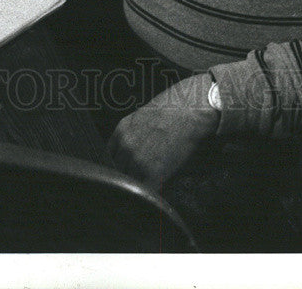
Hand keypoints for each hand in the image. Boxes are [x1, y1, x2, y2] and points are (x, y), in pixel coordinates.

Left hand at [107, 73, 219, 190]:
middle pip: (118, 171)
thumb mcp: (143, 115)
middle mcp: (126, 145)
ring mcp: (138, 160)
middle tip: (140, 179)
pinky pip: (146, 191)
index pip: (109, 156)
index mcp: (122, 130)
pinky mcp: (154, 172)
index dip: (118, 165)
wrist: (191, 109)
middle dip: (128, 175)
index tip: (125, 170)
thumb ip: (131, 133)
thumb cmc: (174, 108)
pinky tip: (159, 190)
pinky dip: (152, 193)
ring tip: (151, 186)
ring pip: (131, 182)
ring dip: (139, 186)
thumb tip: (130, 151)